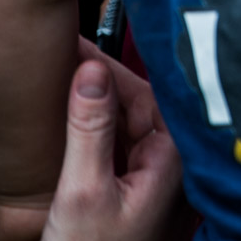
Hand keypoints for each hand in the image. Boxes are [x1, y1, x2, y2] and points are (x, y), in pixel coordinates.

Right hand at [39, 43, 187, 240]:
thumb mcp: (81, 191)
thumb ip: (90, 130)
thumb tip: (92, 73)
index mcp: (175, 162)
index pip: (150, 94)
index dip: (112, 67)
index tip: (80, 47)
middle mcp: (175, 168)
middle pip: (142, 105)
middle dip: (105, 79)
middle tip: (68, 51)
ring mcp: (156, 182)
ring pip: (130, 125)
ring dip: (99, 101)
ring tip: (65, 74)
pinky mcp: (136, 193)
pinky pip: (120, 147)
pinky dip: (97, 128)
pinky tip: (72, 116)